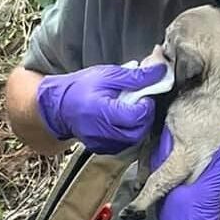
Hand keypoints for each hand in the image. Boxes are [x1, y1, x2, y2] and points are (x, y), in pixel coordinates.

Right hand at [34, 62, 169, 153]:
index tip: (143, 95)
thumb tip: (161, 71)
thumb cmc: (81, 87)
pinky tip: (120, 121)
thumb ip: (136, 76)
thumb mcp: (108, 75)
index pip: (138, 115)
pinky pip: (123, 144)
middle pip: (138, 131)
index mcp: (103, 111)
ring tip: (129, 111)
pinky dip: (127, 133)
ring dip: (137, 125)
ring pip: (133, 140)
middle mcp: (102, 132)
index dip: (146, 105)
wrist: (58, 106)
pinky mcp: (101, 148)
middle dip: (144, 117)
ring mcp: (101, 143)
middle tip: (139, 103)